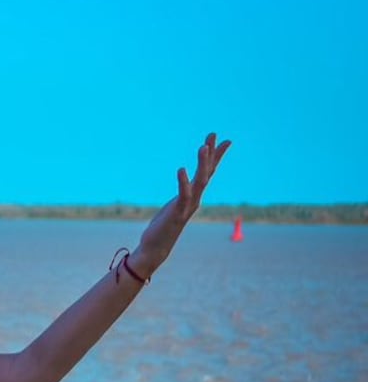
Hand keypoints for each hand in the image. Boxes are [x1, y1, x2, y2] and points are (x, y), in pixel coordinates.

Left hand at [130, 133, 231, 276]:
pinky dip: (183, 182)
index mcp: (193, 195)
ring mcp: (187, 206)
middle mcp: (194, 199)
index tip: (225, 140)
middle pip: (206, 172)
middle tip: (213, 134)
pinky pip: (182, 195)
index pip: (208, 172)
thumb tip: (185, 186)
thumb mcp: (174, 206)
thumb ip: (182, 196)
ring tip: (203, 146)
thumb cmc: (163, 227)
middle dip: (211, 153)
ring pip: (199, 182)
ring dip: (202, 164)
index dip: (215, 156)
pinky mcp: (176, 213)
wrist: (156, 248)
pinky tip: (182, 169)